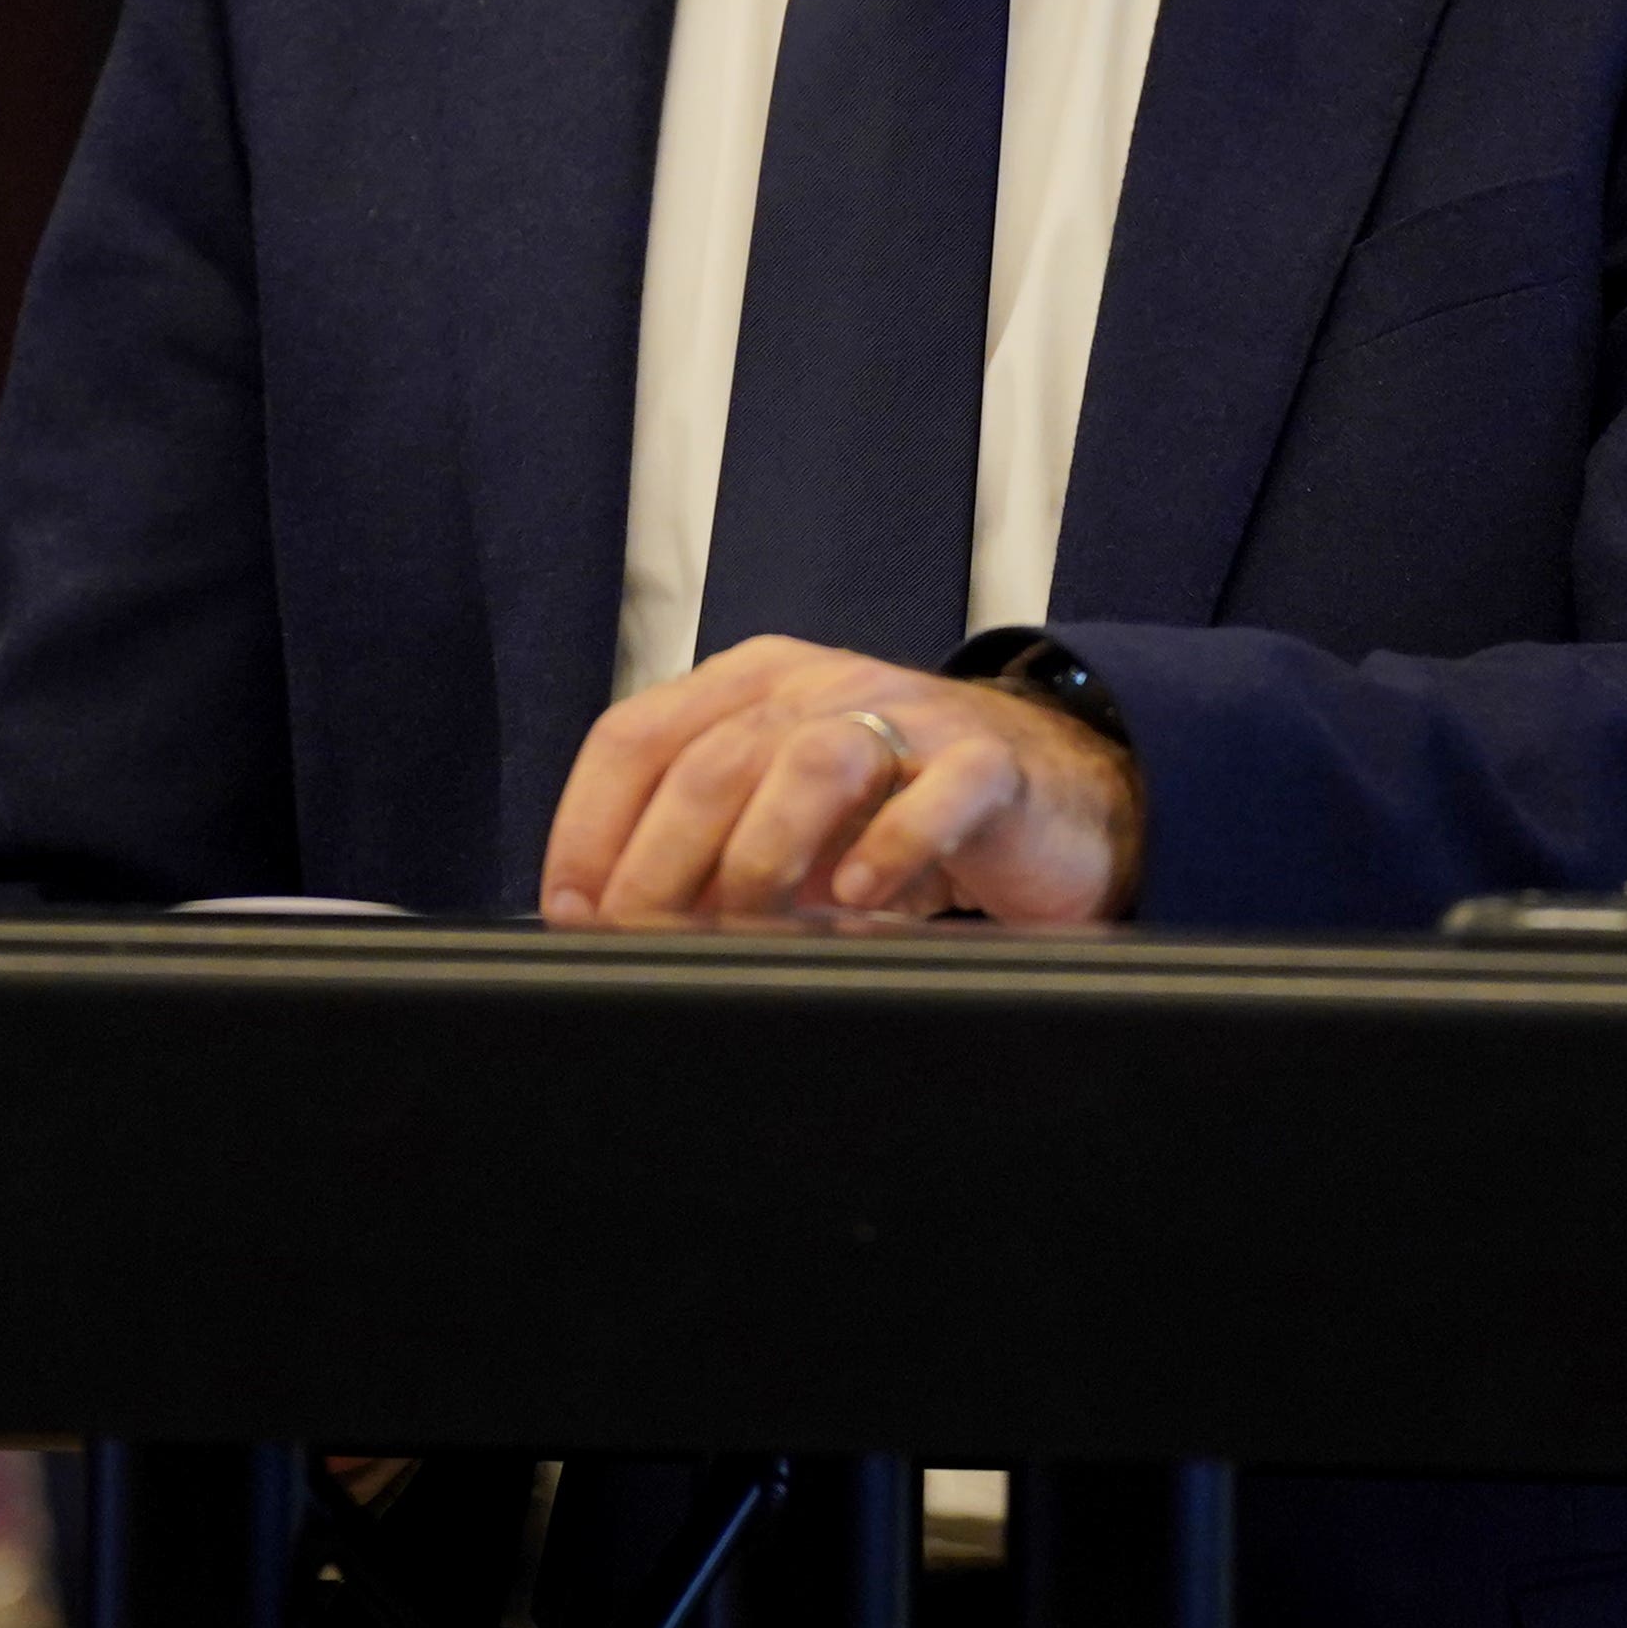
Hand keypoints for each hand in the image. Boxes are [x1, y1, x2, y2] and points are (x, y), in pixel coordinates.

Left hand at [543, 640, 1141, 926]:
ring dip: (762, 859)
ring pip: (811, 764)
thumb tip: (606, 920)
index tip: (574, 907)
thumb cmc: (895, 811)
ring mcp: (909, 718)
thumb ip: (701, 849)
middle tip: (647, 941)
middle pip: (711, 762)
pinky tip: (860, 902)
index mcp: (752, 686)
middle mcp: (821, 688)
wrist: (1052, 793)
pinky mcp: (988, 766)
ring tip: (752, 927)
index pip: (636, 735)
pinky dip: (891, 849)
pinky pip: (937, 794)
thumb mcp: (781, 819)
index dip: (589, 825)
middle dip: (659, 866)